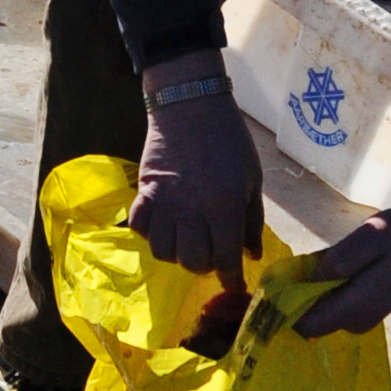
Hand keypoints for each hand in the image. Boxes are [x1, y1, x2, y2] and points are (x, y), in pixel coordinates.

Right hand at [131, 65, 261, 276]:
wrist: (190, 105)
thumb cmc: (229, 141)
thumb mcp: (251, 178)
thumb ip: (251, 220)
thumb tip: (251, 255)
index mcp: (224, 206)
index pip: (225, 258)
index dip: (231, 279)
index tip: (234, 285)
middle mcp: (192, 210)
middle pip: (191, 261)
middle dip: (204, 266)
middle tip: (211, 254)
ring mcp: (164, 202)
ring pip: (163, 251)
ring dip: (176, 254)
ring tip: (186, 242)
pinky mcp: (144, 192)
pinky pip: (139, 227)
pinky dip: (150, 234)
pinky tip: (163, 226)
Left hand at [292, 187, 390, 338]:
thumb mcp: (368, 237)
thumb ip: (338, 261)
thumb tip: (308, 279)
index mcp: (358, 306)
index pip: (306, 325)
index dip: (283, 309)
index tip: (271, 285)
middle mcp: (358, 322)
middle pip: (309, 322)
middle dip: (293, 300)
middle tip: (288, 270)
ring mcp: (362, 320)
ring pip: (319, 315)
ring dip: (306, 295)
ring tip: (306, 266)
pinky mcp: (363, 312)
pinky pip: (331, 308)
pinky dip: (320, 293)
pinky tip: (322, 270)